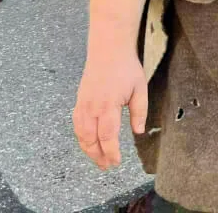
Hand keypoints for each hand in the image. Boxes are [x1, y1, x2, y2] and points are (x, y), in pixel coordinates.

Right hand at [73, 51, 147, 170]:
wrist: (108, 50)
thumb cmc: (126, 68)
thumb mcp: (140, 89)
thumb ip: (139, 112)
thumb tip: (138, 132)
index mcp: (108, 105)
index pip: (107, 136)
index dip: (110, 152)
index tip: (116, 162)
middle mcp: (91, 107)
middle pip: (90, 139)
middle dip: (98, 156)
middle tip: (107, 166)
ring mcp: (82, 104)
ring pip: (80, 134)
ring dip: (88, 149)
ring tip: (98, 159)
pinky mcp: (78, 101)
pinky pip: (76, 125)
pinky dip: (81, 137)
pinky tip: (88, 143)